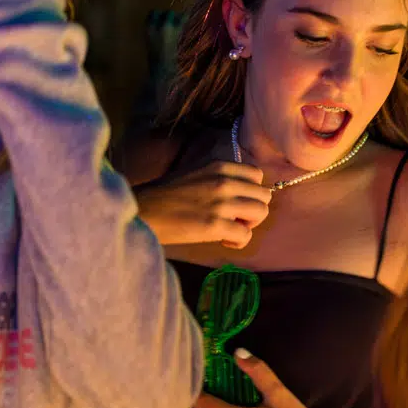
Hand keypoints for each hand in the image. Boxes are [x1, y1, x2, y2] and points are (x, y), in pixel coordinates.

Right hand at [134, 161, 270, 247]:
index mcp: (220, 166)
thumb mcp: (196, 173)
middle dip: (253, 210)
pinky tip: (223, 240)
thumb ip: (220, 178)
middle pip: (264, 195)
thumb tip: (242, 193)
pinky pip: (246, 235)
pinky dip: (238, 241)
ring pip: (260, 212)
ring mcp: (221, 202)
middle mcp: (224, 181)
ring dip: (249, 225)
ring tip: (229, 229)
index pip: (257, 175)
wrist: (143, 210)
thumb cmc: (165, 195)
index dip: (251, 192)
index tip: (237, 202)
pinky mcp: (214, 225)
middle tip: (235, 219)